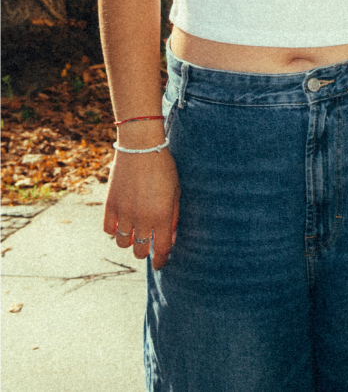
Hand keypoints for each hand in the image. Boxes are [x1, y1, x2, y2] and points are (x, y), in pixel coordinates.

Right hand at [103, 148, 179, 269]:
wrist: (141, 147)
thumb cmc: (164, 168)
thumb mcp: (176, 191)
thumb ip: (173, 217)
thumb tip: (169, 239)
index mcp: (162, 216)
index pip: (161, 249)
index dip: (161, 261)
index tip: (160, 264)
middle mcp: (142, 218)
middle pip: (139, 251)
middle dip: (145, 250)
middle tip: (147, 242)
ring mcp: (124, 213)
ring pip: (123, 243)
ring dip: (129, 240)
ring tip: (135, 230)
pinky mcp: (109, 205)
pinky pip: (108, 230)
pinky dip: (114, 230)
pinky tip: (122, 221)